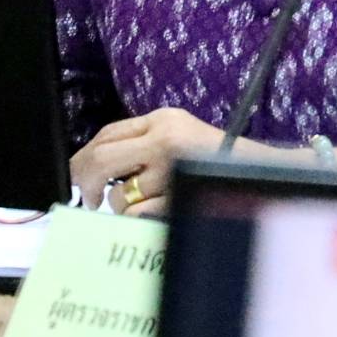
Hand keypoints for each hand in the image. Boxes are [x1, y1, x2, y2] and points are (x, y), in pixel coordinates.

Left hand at [69, 107, 228, 216]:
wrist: (260, 174)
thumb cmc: (218, 158)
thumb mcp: (180, 134)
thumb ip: (144, 142)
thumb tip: (95, 165)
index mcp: (163, 119)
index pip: (109, 132)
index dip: (85, 155)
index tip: (76, 174)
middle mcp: (165, 138)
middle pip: (103, 157)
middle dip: (86, 180)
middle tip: (86, 197)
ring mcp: (171, 168)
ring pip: (119, 193)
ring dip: (121, 205)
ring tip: (141, 204)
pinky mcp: (178, 195)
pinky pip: (138, 213)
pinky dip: (138, 217)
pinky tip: (154, 212)